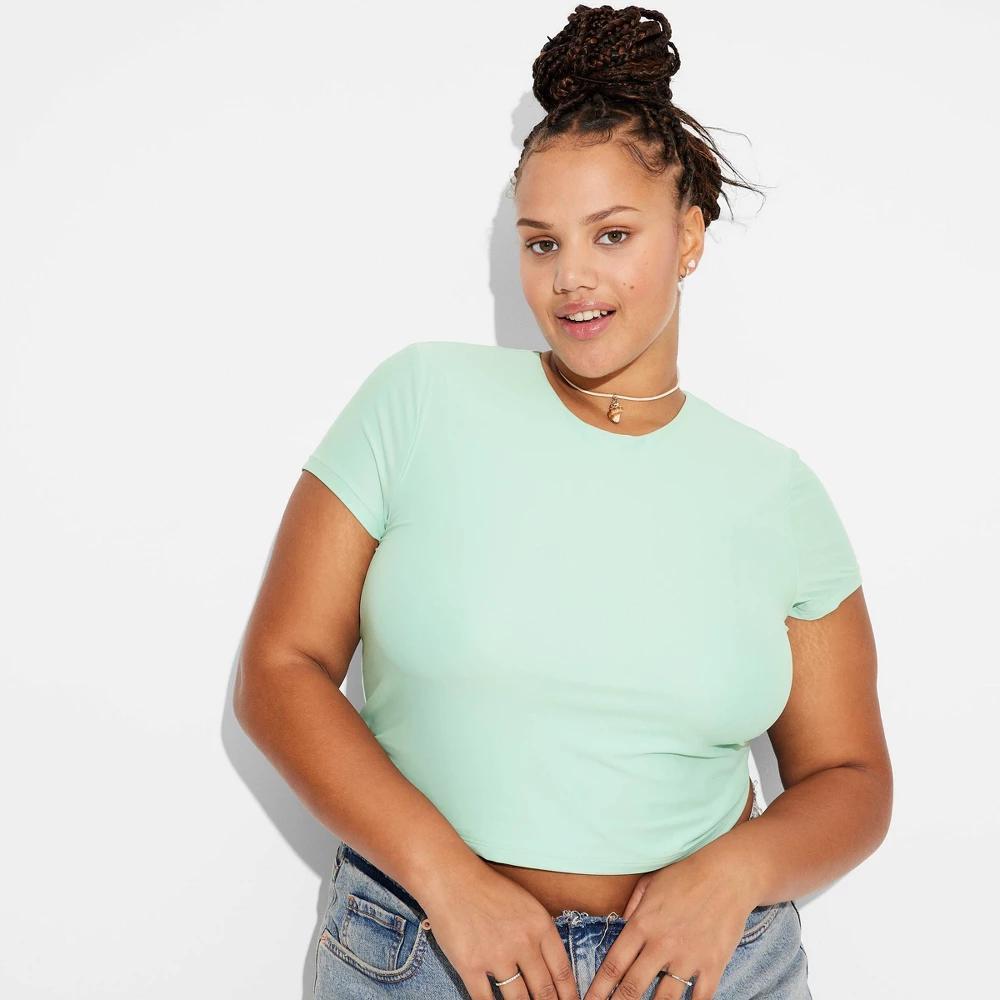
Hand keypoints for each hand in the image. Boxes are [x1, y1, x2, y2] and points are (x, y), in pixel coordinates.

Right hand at [420, 861, 578, 999]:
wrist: (452, 878)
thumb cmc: (488, 888)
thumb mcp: (526, 904)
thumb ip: (540, 934)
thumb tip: (552, 967)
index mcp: (540, 925)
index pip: (562, 972)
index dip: (569, 995)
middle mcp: (522, 942)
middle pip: (544, 991)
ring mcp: (496, 956)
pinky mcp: (470, 965)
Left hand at [581, 852, 755, 999]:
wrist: (727, 873)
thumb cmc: (685, 874)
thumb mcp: (649, 883)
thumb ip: (631, 907)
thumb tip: (619, 927)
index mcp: (642, 924)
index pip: (613, 965)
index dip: (598, 989)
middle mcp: (661, 944)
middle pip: (633, 988)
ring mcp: (688, 957)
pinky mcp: (712, 965)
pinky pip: (699, 999)